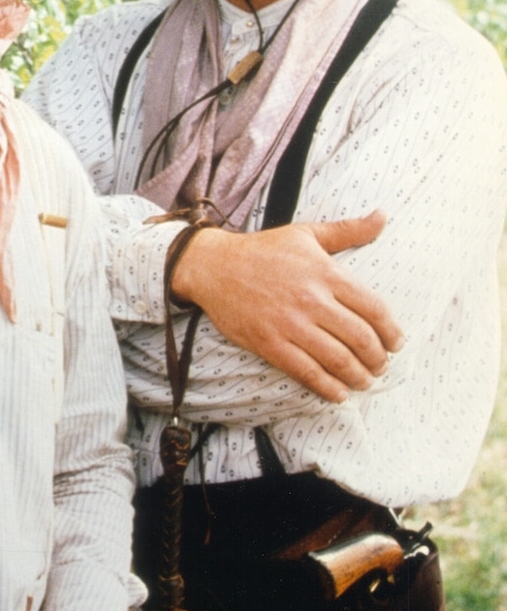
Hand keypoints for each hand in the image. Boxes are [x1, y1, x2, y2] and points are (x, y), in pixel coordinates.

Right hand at [172, 211, 403, 402]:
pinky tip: (338, 393)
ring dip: (358, 376)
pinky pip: (307, 372)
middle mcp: (312, 300)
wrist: (214, 266)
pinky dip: (328, 387)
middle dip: (378, 358)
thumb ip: (348, 230)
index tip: (396, 342)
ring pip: (337, 359)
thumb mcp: (306, 233)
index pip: (373, 308)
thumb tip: (383, 217)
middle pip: (360, 338)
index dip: (391, 331)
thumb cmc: (262, 249)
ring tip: (365, 380)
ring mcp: (290, 324)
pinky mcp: (270, 343)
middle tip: (381, 365)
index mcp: (326, 273)